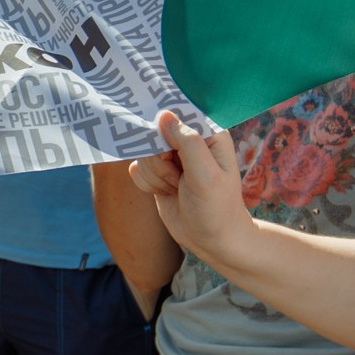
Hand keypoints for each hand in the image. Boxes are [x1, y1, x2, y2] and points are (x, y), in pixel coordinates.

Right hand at [129, 110, 250, 261]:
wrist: (212, 241)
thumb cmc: (217, 209)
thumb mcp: (206, 175)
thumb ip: (187, 143)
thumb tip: (164, 114)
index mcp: (208, 132)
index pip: (177, 113)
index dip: (165, 130)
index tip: (169, 152)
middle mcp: (189, 140)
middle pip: (154, 133)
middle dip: (160, 160)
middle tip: (178, 177)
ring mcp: (172, 157)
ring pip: (143, 153)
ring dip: (156, 176)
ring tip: (177, 188)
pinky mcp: (158, 173)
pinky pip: (137, 169)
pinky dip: (147, 184)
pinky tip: (166, 193)